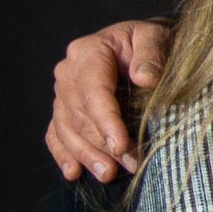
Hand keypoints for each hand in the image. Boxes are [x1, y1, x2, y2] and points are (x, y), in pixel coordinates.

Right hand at [46, 21, 168, 180]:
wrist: (140, 45)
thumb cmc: (150, 42)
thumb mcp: (156, 36)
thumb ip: (151, 53)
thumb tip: (145, 79)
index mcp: (88, 51)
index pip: (93, 90)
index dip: (105, 121)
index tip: (120, 146)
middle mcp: (68, 71)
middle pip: (78, 114)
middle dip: (101, 143)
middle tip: (129, 166)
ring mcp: (62, 91)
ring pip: (66, 128)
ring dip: (85, 154)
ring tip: (108, 175)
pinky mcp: (63, 108)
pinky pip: (56, 133)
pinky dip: (63, 153)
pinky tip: (73, 172)